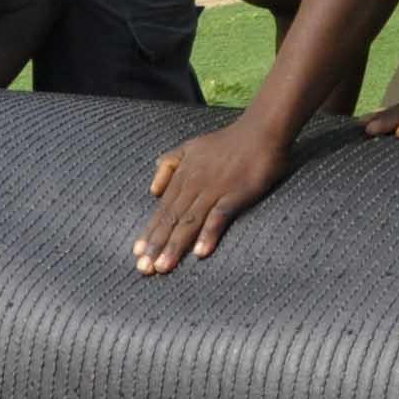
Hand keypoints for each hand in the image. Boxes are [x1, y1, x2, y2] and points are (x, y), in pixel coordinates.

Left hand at [135, 122, 293, 273]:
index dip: (150, 231)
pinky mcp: (236, 193)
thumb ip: (170, 164)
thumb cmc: (228, 141)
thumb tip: (153, 190)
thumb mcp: (191, 146)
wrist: (261, 130)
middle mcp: (195, 184)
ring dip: (175, 245)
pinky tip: (200, 253)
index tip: (137, 253)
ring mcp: (215, 189)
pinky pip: (219, 216)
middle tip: (143, 268)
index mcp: (183, 175)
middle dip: (156, 244)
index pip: (162, 208)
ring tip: (163, 267)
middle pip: (171, 218)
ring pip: (190, 221)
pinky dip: (209, 234)